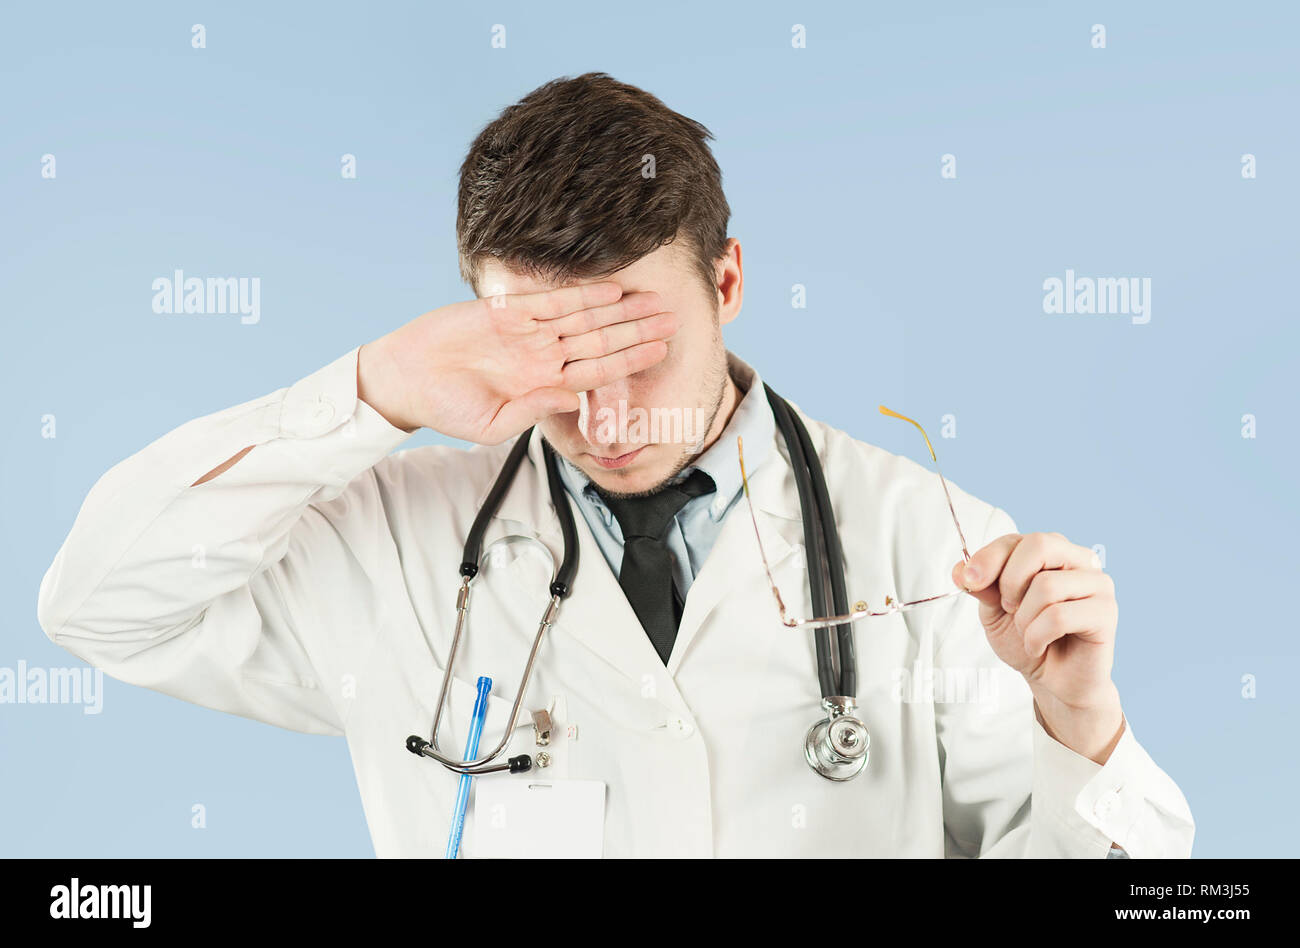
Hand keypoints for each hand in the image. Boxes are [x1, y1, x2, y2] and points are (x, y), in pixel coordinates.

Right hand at [356, 283, 676, 442]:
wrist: (407, 379)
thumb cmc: (448, 409)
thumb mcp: (493, 425)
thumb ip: (535, 409)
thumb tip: (573, 394)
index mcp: (544, 386)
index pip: (600, 371)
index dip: (632, 360)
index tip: (662, 350)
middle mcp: (543, 356)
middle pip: (602, 340)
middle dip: (638, 329)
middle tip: (673, 317)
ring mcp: (528, 332)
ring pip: (584, 317)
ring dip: (619, 310)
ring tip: (652, 300)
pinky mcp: (507, 311)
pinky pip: (550, 300)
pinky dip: (580, 294)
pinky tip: (609, 290)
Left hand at [951, 532, 1124, 763]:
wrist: (1054, 682)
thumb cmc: (1028, 639)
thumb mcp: (994, 611)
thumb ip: (982, 586)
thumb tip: (959, 569)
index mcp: (1051, 553)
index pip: (1016, 540)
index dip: (987, 558)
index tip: (968, 581)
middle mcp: (1079, 560)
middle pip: (1040, 544)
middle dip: (1011, 580)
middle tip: (1007, 607)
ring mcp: (1098, 584)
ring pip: (1048, 584)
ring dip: (1024, 618)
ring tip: (1027, 632)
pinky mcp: (1106, 612)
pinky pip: (1059, 616)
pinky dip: (1037, 636)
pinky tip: (1039, 646)